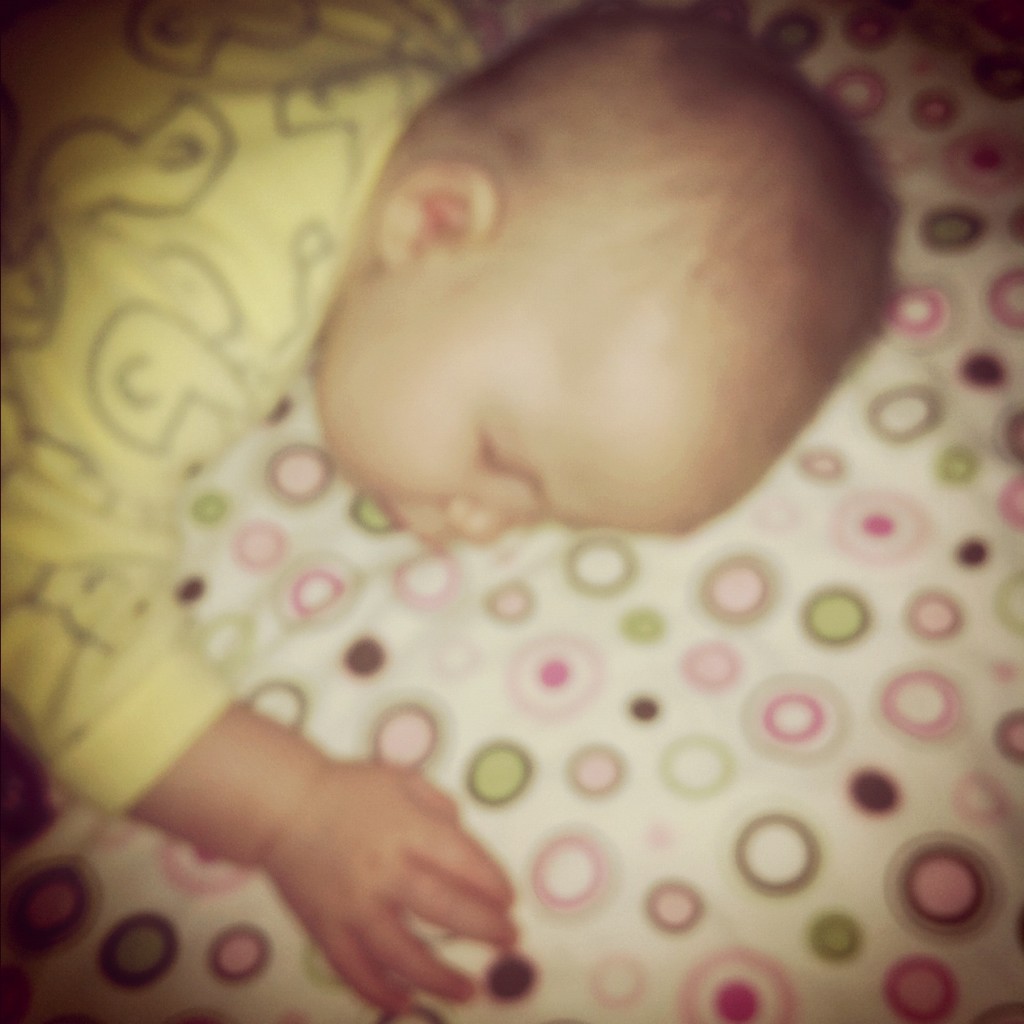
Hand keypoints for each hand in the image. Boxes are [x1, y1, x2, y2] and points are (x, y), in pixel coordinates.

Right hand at [132, 706, 516, 1012]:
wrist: (282, 806)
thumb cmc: (348, 789)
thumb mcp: (401, 779)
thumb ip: (438, 806)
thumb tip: (465, 838)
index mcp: (405, 828)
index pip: (462, 860)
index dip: (492, 883)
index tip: (510, 900)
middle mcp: (383, 869)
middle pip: (443, 907)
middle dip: (484, 927)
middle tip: (510, 940)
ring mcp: (353, 904)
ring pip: (402, 953)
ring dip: (439, 976)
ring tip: (470, 989)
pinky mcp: (326, 928)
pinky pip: (353, 969)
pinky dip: (377, 992)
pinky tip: (403, 1004)